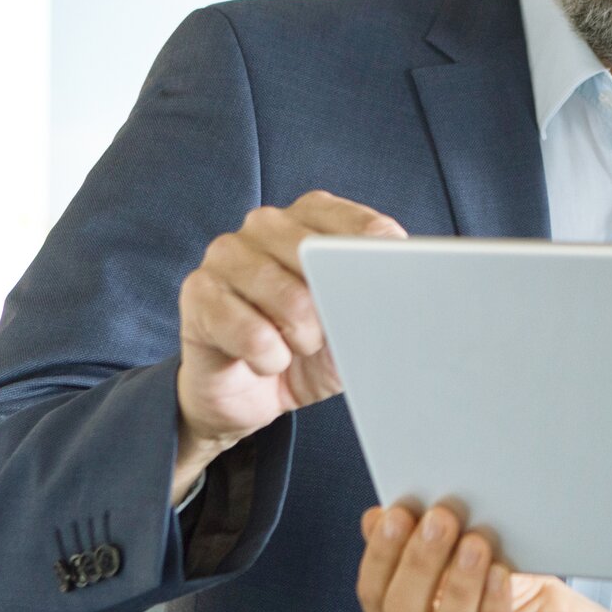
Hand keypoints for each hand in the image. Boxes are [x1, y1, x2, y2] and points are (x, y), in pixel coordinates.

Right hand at [172, 190, 404, 497]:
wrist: (248, 394)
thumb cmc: (307, 349)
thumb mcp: (355, 325)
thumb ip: (378, 298)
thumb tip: (413, 292)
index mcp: (314, 216)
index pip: (368, 229)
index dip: (385, 272)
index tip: (394, 299)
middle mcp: (268, 224)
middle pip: (326, 261)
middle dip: (337, 312)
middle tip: (326, 336)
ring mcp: (227, 253)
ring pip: (289, 297)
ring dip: (302, 340)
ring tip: (295, 348)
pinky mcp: (198, 292)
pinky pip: (250, 332)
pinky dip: (268, 359)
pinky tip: (263, 361)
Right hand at [354, 502, 598, 611]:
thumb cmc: (501, 590)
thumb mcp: (454, 561)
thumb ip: (414, 543)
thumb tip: (376, 517)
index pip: (374, 597)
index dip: (382, 555)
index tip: (399, 514)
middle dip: (419, 564)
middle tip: (440, 520)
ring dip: (459, 587)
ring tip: (475, 543)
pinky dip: (494, 609)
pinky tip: (500, 574)